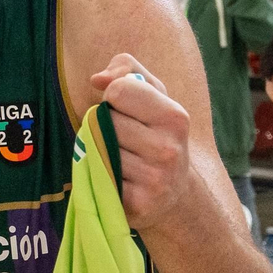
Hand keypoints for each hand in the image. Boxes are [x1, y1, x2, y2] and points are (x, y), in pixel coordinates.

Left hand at [89, 54, 192, 230]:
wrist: (173, 191)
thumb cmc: (154, 132)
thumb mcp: (151, 93)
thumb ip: (126, 69)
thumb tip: (98, 79)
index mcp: (175, 117)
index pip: (118, 90)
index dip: (112, 98)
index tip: (124, 110)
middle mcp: (169, 150)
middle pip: (105, 121)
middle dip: (105, 126)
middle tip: (124, 140)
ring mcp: (155, 180)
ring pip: (98, 149)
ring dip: (100, 151)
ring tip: (122, 158)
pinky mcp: (137, 204)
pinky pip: (97, 177)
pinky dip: (100, 175)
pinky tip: (119, 179)